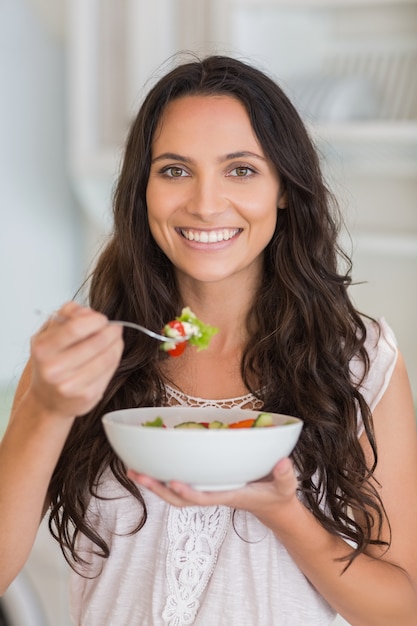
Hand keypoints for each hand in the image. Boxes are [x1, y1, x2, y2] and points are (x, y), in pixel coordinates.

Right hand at [28, 301, 123, 418]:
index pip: (75, 328)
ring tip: (115, 339)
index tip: (101, 318)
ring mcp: (71, 385)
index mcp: (43, 349)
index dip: (95, 320)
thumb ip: (66, 315)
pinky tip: (110, 354)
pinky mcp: (87, 395)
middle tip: (114, 327)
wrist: (48, 400)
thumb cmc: (50, 362)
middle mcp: (54, 369)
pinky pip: (110, 371)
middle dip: (111, 331)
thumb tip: (88, 312)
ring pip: (108, 357)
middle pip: (96, 342)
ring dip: (117, 343)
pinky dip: (114, 359)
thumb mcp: (48, 334)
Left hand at [127, 457, 298, 525]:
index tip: (173, 481)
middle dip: (158, 489)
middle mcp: (214, 494)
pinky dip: (163, 477)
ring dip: (154, 484)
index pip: (205, 498)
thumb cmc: (277, 495)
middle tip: (136, 473)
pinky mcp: (205, 485)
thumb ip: (285, 475)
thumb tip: (282, 462)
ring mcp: (208, 491)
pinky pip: (180, 483)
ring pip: (175, 494)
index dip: (188, 492)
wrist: (273, 507)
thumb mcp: (285, 486)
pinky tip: (151, 465)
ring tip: (133, 470)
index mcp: (230, 495)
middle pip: (180, 498)